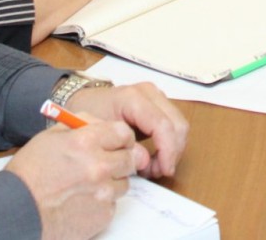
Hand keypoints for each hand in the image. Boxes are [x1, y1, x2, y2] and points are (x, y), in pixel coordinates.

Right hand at [6, 114, 144, 239]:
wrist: (16, 211)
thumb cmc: (28, 174)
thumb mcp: (50, 137)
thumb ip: (81, 127)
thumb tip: (102, 125)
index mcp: (86, 142)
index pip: (123, 133)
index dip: (121, 138)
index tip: (117, 142)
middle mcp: (99, 166)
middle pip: (129, 158)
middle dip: (120, 159)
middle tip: (105, 163)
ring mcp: (103, 192)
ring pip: (124, 183)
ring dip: (111, 182)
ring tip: (87, 184)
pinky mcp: (103, 215)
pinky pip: (113, 204)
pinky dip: (102, 202)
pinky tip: (82, 200)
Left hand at [65, 82, 190, 177]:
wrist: (85, 102)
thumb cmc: (89, 116)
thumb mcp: (101, 134)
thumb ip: (124, 147)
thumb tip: (146, 162)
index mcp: (134, 97)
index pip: (163, 124)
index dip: (168, 150)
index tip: (164, 171)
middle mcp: (150, 93)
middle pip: (178, 124)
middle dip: (172, 152)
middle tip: (156, 172)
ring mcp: (157, 97)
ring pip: (180, 126)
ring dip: (172, 150)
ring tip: (153, 167)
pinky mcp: (161, 104)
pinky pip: (174, 126)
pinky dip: (170, 145)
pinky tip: (154, 157)